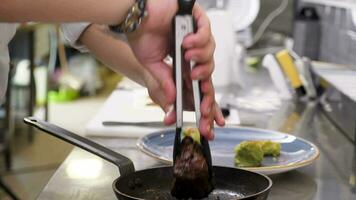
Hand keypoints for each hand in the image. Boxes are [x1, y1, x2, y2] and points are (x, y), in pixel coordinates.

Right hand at [127, 0, 224, 139]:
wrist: (133, 17)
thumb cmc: (142, 37)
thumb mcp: (152, 67)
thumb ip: (165, 83)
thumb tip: (173, 102)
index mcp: (183, 65)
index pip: (200, 86)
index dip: (206, 104)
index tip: (208, 123)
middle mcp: (192, 53)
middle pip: (209, 74)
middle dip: (208, 95)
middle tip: (204, 108)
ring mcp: (195, 36)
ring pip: (210, 53)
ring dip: (201, 59)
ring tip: (188, 59)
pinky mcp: (195, 20)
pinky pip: (206, 31)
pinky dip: (200, 39)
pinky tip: (187, 43)